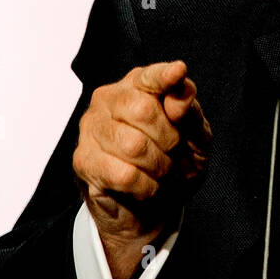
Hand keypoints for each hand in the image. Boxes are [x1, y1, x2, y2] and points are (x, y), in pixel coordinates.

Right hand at [73, 60, 210, 278]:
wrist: (155, 206)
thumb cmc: (176, 162)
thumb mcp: (196, 138)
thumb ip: (190, 113)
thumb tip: (179, 96)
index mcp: (139, 86)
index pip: (151, 76)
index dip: (164, 76)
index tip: (178, 72)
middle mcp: (109, 99)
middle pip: (143, 110)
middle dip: (168, 139)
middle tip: (171, 152)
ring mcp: (91, 128)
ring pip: (133, 145)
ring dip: (158, 166)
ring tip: (159, 170)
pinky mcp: (83, 160)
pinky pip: (123, 174)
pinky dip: (145, 186)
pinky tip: (145, 186)